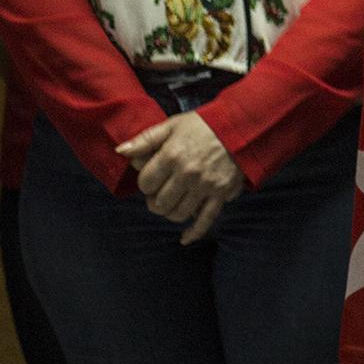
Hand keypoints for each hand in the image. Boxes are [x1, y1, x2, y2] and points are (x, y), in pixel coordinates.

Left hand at [117, 112, 246, 244]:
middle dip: (155, 201)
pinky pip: (205, 219)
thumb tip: (121, 151)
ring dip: (170, 212)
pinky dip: (194, 232)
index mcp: (172, 155)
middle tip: (160, 193)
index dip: (145, 183)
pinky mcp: (221, 193)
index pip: (145, 183)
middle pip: (159, 202)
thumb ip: (146, 139)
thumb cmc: (205, 124)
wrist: (243, 126)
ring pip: (177, 213)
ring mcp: (205, 185)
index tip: (152, 178)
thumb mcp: (173, 125)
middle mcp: (187, 173)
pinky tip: (184, 239)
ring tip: (172, 204)